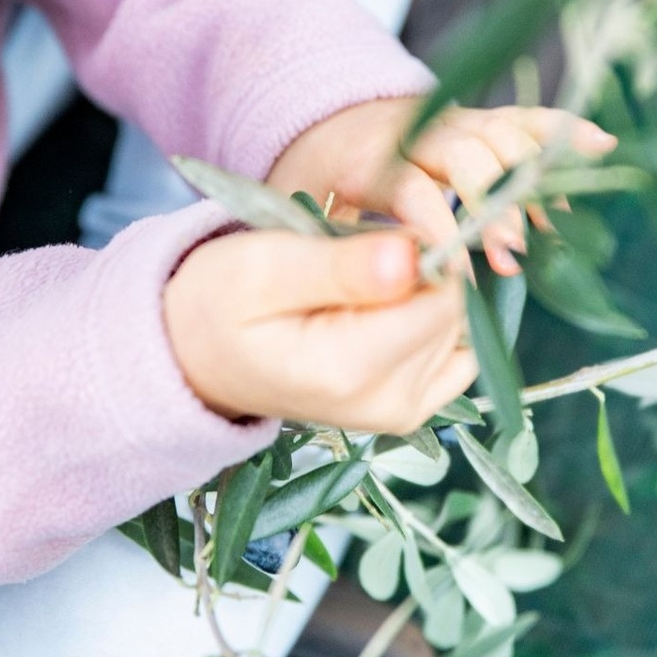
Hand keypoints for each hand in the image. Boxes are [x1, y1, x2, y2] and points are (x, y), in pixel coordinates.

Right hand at [163, 229, 475, 433]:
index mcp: (349, 370)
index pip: (442, 298)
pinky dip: (428, 324)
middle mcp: (387, 405)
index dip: (418, 254)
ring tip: (354, 293)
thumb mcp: (264, 267)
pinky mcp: (410, 410)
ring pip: (459, 329)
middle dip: (418, 276)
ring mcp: (402, 414)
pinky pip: (456, 353)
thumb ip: (341, 266)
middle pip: (453, 314)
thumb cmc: (221, 303)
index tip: (367, 243)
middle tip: (349, 269)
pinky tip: (379, 314)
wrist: (197, 359)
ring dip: (420, 299)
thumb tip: (414, 258)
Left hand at [265, 98, 616, 275]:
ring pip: (500, 135)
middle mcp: (417, 132)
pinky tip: (599, 144)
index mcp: (369, 159)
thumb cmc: (316, 185)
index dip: (438, 233)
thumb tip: (390, 292)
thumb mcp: (307, 217)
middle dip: (495, 206)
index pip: (412, 190)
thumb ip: (343, 249)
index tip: (459, 282)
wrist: (321, 123)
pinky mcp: (478, 119)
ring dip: (530, 179)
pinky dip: (561, 130)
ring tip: (552, 228)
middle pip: (467, 154)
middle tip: (512, 256)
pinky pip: (524, 118)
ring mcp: (452, 121)